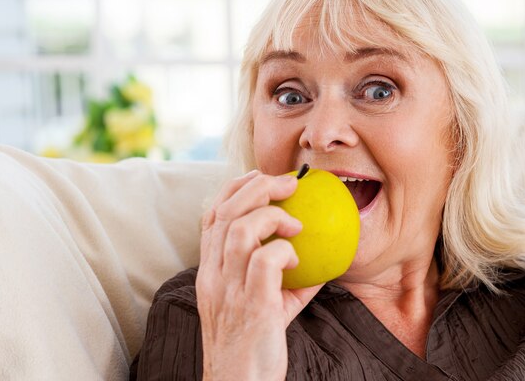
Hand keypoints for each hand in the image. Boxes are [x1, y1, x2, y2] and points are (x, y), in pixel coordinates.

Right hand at [196, 170, 322, 380]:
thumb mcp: (258, 307)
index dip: (233, 188)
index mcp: (209, 274)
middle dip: (258, 187)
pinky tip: (296, 259)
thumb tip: (314, 261)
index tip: (258, 176)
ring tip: (295, 223)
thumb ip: (279, 280)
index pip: (211, 216)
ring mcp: (229, 292)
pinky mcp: (252, 308)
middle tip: (289, 184)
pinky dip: (284, 251)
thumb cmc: (251, 348)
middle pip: (226, 213)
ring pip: (240, 230)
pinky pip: (265, 261)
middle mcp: (213, 277)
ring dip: (272, 216)